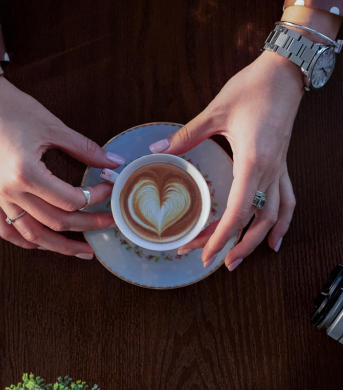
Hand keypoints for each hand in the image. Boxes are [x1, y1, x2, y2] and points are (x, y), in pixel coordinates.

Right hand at [0, 77, 124, 257]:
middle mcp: (10, 191)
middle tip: (109, 223)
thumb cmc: (12, 109)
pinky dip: (26, 240)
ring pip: (32, 235)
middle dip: (88, 225)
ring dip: (60, 246)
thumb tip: (114, 162)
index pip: (70, 200)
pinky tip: (42, 244)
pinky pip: (7, 229)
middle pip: (56, 222)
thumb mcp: (53, 127)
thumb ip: (86, 149)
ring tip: (83, 251)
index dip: (96, 197)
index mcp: (27, 173)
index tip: (108, 188)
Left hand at [149, 50, 301, 269]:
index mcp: (251, 161)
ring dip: (256, 242)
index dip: (220, 237)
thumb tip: (156, 150)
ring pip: (274, 217)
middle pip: (253, 220)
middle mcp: (269, 172)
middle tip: (210, 262)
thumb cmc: (252, 88)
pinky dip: (283, 223)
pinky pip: (288, 201)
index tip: (203, 255)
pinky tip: (276, 239)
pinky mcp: (281, 165)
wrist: (284, 72)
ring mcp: (278, 170)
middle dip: (232, 245)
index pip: (237, 211)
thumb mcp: (215, 112)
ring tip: (237, 260)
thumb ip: (185, 136)